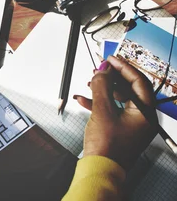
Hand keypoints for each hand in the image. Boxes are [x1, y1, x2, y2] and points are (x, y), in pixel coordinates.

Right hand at [74, 55, 156, 169]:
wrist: (100, 170)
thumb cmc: (107, 147)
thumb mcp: (102, 110)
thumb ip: (102, 86)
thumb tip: (103, 71)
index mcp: (145, 113)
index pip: (139, 82)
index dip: (124, 67)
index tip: (110, 59)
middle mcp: (142, 118)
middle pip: (130, 89)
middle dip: (112, 77)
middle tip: (99, 69)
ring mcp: (132, 125)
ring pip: (120, 98)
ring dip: (104, 89)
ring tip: (90, 83)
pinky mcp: (121, 130)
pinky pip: (113, 109)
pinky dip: (99, 102)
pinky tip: (84, 99)